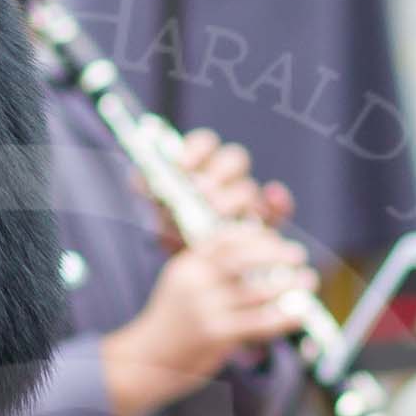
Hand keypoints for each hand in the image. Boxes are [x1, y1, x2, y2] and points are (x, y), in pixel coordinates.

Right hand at [101, 222, 314, 415]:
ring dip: (288, 284)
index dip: (255, 234)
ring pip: (256, 290)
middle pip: (243, 258)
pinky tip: (300, 313)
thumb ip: (211, 274)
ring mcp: (204, 308)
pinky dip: (284, 316)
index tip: (275, 237)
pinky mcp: (215, 335)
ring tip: (308, 281)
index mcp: (186, 265)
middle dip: (276, 253)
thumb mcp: (182, 289)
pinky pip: (259, 322)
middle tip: (298, 255)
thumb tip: (258, 261)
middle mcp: (194, 283)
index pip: (224, 238)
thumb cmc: (171, 327)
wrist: (144, 362)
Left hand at [151, 130, 294, 246]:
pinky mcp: (265, 224)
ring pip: (248, 188)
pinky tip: (272, 198)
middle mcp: (228, 180)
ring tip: (215, 218)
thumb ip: (151, 191)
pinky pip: (279, 209)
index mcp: (203, 167)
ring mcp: (248, 201)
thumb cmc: (176, 234)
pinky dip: (278, 203)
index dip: (196, 150)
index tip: (181, 166)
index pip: (206, 144)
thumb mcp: (158, 213)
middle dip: (216, 177)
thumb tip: (137, 177)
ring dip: (231, 200)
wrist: (192, 271)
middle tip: (199, 195)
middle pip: (233, 160)